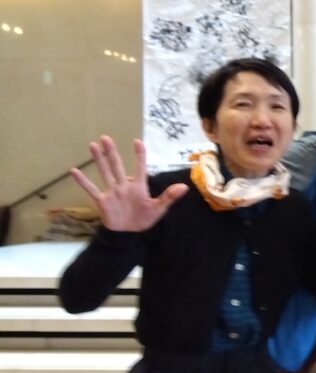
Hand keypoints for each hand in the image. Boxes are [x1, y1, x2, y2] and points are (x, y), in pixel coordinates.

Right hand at [70, 136, 187, 231]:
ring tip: (93, 146)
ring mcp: (112, 192)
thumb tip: (184, 187)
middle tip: (106, 138)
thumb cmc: (144, 219)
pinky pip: (92, 190)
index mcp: (139, 187)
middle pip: (117, 166)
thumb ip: (169, 197)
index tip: (138, 142)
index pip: (140, 168)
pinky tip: (74, 171)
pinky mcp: (103, 201)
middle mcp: (124, 186)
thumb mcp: (159, 209)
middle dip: (112, 152)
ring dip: (99, 160)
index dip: (139, 156)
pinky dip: (83, 182)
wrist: (129, 235)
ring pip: (105, 173)